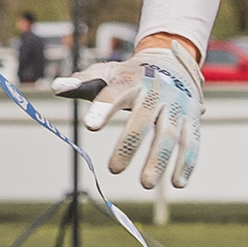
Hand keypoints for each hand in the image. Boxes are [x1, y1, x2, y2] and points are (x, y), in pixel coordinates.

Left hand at [55, 44, 203, 189]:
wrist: (173, 62)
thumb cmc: (131, 75)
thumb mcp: (108, 73)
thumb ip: (83, 82)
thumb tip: (56, 88)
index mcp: (132, 79)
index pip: (115, 93)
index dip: (103, 108)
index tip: (90, 126)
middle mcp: (157, 92)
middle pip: (143, 118)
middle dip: (129, 144)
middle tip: (113, 169)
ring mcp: (177, 106)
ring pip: (169, 133)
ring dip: (159, 159)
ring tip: (145, 184)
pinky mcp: (191, 119)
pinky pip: (191, 141)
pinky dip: (187, 162)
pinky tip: (177, 183)